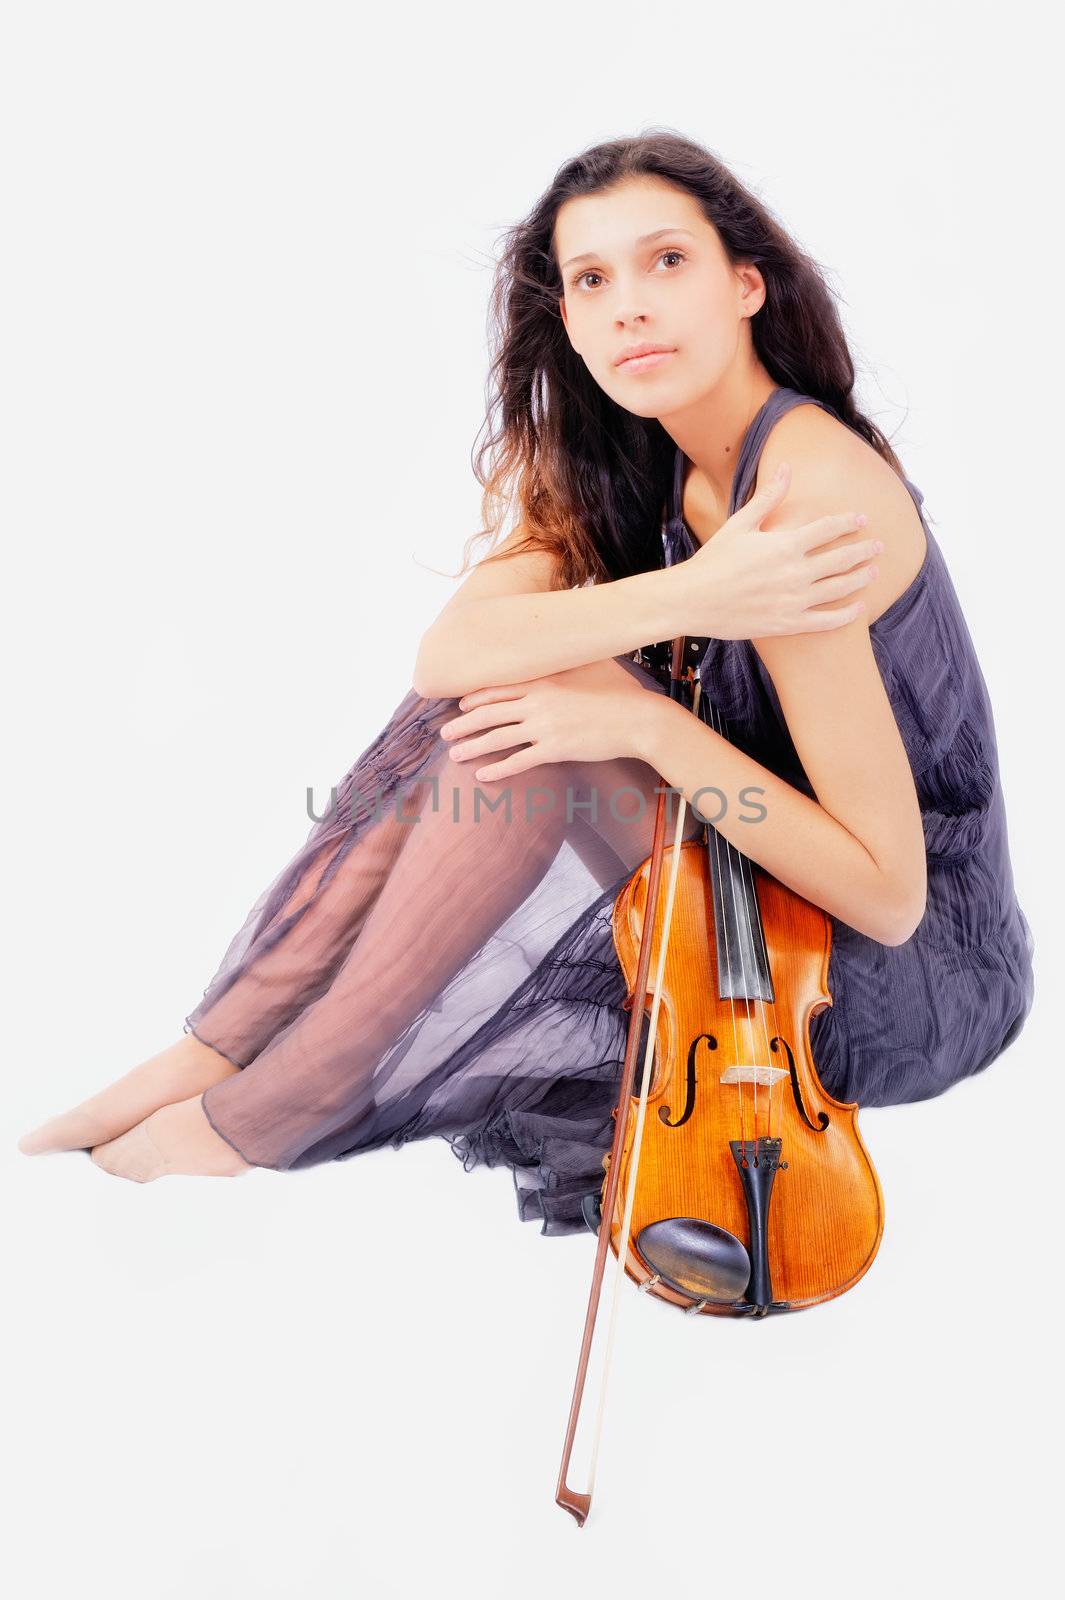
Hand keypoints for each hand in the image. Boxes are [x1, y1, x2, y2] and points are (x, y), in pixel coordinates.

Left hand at [437, 658, 659, 779]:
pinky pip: (519, 761)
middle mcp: (538, 701)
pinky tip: (483, 776)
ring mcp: (545, 726)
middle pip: (490, 712)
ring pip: (497, 737)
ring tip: (455, 755)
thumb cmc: (620, 690)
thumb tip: (561, 649)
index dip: (475, 698)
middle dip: (463, 723)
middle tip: (446, 733)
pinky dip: (498, 770)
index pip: (499, 688)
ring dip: (472, 747)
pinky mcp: (555, 749)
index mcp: (544, 679)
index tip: (460, 705)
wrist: (640, 718)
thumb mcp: (591, 665)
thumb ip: (568, 661)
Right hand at [677, 462, 882, 639]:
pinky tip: (858, 608)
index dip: (849, 522)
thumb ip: (768, 497)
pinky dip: (847, 615)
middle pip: (842, 558)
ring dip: (861, 578)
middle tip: (879, 545)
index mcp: (785, 544)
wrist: (692, 600)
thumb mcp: (740, 523)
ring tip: (874, 571)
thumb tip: (786, 467)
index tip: (861, 519)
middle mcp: (795, 572)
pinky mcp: (788, 624)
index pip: (829, 528)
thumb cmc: (713, 560)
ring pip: (840, 588)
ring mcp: (794, 600)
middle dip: (864, 549)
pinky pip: (826, 621)